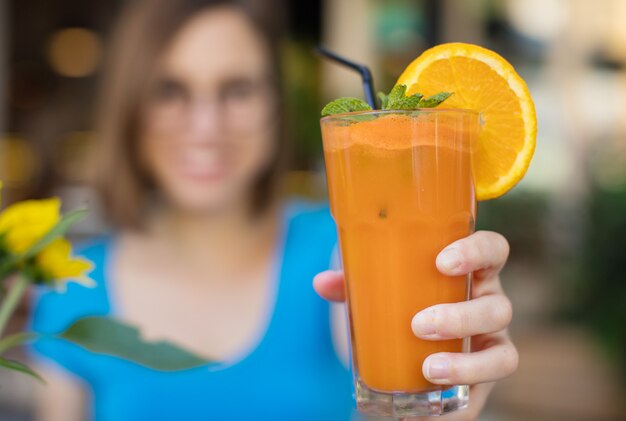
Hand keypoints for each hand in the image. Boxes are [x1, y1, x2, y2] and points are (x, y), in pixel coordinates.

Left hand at [313, 231, 517, 420]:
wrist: (412, 342)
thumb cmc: (402, 301)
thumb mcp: (381, 290)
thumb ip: (355, 285)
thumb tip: (322, 283)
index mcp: (470, 273)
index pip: (492, 250)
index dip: (477, 251)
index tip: (442, 262)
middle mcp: (488, 306)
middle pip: (498, 308)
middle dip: (460, 317)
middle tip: (418, 325)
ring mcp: (491, 344)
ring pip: (503, 355)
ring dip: (467, 365)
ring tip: (427, 371)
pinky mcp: (483, 380)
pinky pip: (485, 396)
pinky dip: (461, 409)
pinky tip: (428, 416)